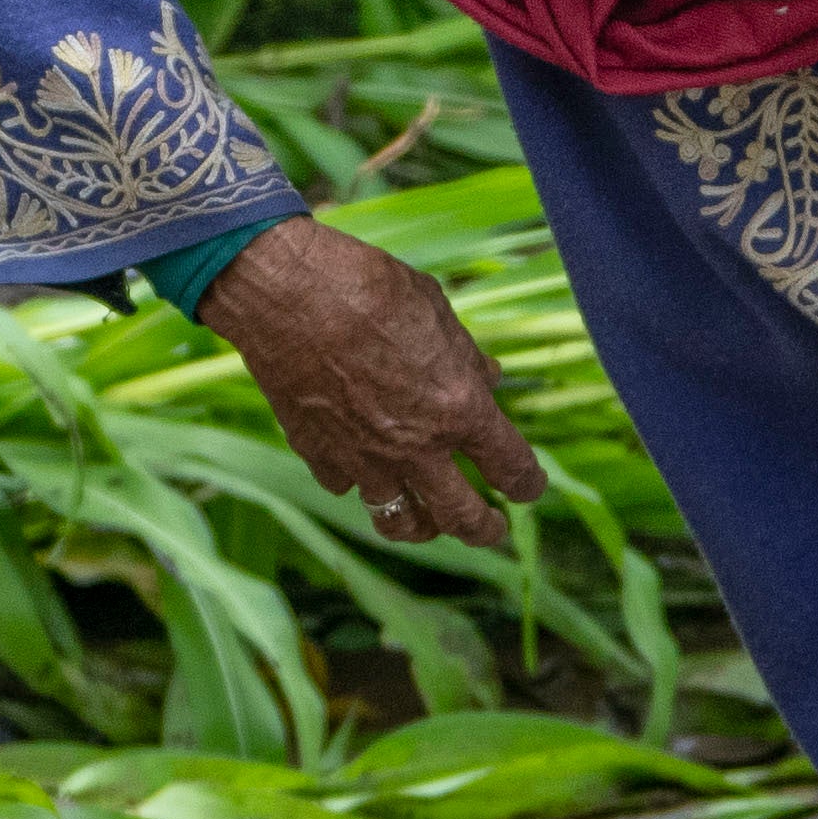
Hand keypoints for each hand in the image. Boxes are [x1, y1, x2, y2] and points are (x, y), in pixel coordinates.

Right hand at [196, 218, 555, 546]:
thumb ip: (465, 355)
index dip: (528, 484)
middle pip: (462, 518)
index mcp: (459, 409)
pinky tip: (362, 470)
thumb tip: (488, 376)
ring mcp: (364, 459)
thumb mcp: (436, 311)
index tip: (530, 489)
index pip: (510, 467)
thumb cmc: (368, 289)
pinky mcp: (319, 455)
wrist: (287, 293)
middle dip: (485, 529)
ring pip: (401, 523)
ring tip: (429, 522)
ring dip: (423, 526)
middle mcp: (416, 448)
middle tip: (492, 529)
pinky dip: (359, 483)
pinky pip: (346, 487)